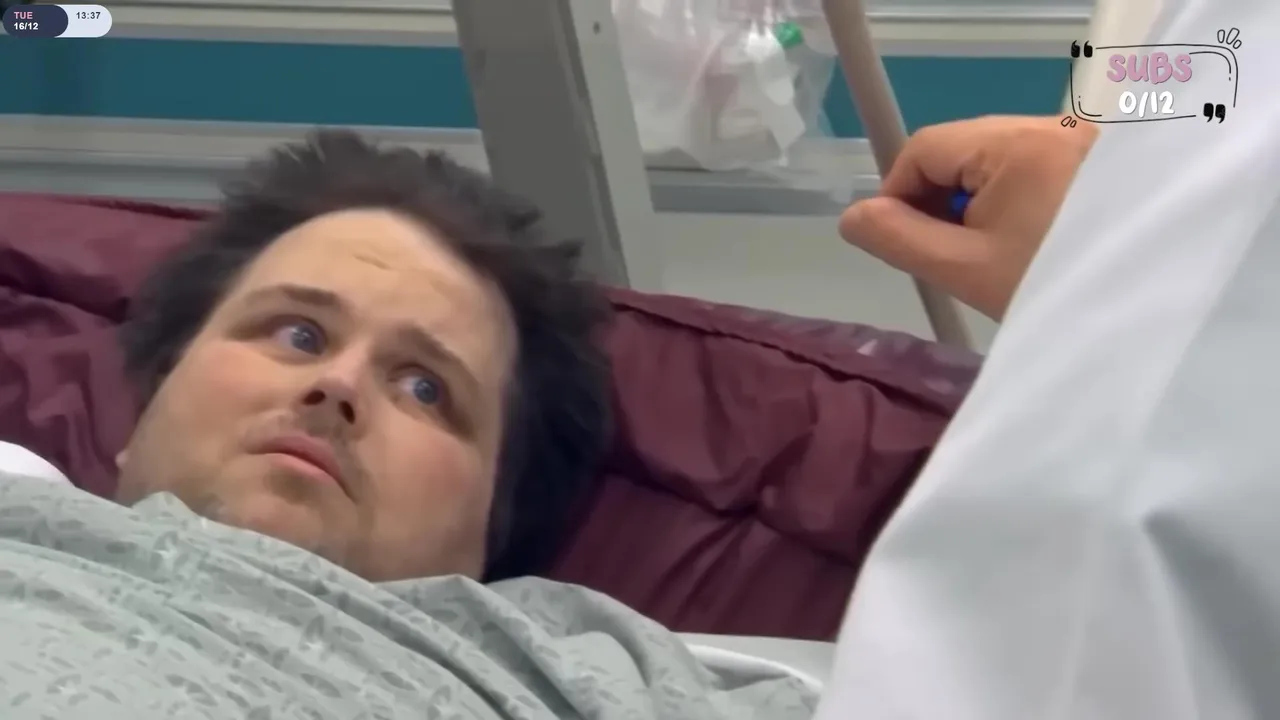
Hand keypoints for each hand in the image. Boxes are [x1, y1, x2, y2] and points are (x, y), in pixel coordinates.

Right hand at [838, 115, 1097, 319]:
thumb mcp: (965, 269)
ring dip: (978, 201)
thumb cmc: (1050, 286)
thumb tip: (852, 217)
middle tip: (948, 254)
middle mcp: (1051, 124)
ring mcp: (1082, 138)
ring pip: (997, 159)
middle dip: (941, 198)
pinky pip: (1036, 166)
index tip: (903, 243)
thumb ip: (898, 239)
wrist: (1153, 305)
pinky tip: (1027, 240)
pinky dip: (1017, 198)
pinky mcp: (1101, 157)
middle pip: (962, 149)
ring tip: (990, 253)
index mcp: (1014, 143)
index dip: (898, 193)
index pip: (924, 147)